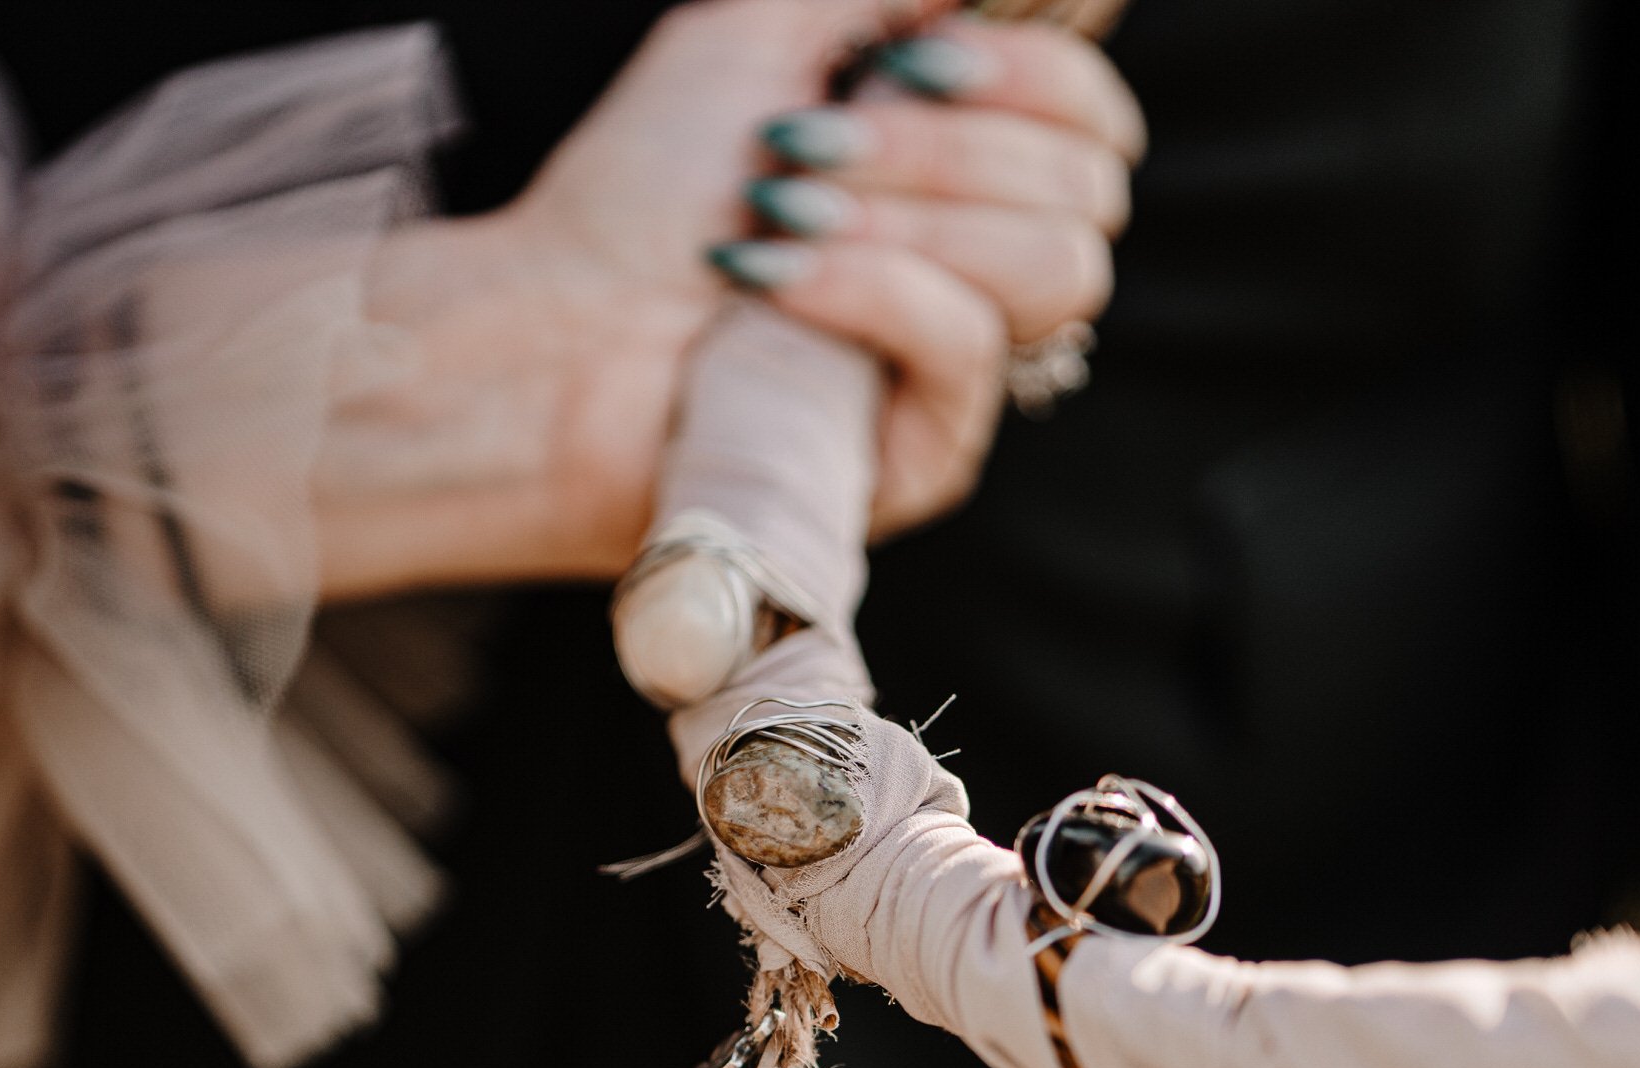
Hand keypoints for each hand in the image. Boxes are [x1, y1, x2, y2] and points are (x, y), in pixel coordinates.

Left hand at [317, 0, 1142, 598]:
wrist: (547, 333)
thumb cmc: (639, 192)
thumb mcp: (768, 29)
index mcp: (960, 172)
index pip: (1093, 121)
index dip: (1033, 74)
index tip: (915, 53)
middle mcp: (978, 268)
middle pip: (1087, 188)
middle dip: (942, 144)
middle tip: (802, 146)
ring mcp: (958, 368)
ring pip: (1054, 267)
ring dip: (907, 214)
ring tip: (779, 211)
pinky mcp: (927, 454)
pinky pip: (970, 344)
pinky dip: (871, 288)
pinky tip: (772, 279)